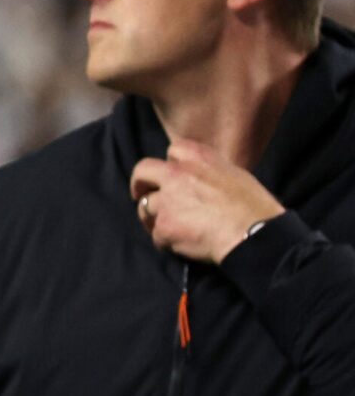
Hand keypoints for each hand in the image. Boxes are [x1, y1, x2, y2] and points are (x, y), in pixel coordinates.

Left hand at [130, 141, 283, 262]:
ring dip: (154, 218)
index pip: (173, 150)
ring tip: (173, 228)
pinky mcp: (164, 226)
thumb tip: (199, 179)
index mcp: (197, 157)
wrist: (255, 234)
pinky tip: (183, 244)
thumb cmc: (254, 207)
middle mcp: (176, 174)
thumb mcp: (235, 175)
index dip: (170, 164)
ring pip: (146, 207)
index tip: (171, 174)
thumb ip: (208, 172)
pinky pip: (157, 235)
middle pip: (142, 172)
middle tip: (140, 194)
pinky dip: (167, 241)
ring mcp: (167, 201)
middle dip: (139, 184)